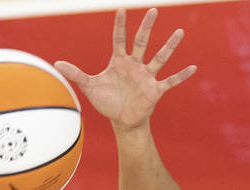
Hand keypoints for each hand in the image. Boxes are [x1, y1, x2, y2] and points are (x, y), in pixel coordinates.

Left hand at [54, 8, 195, 131]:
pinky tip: (193, 67)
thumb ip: (76, 74)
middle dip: (147, 27)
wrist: (122, 120)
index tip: (121, 9)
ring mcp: (146, 76)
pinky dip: (181, 75)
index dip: (119, 25)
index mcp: (119, 61)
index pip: (119, 39)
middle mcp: (135, 65)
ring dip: (169, 46)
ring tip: (179, 32)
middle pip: (142, 42)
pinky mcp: (155, 90)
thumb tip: (56, 64)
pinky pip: (170, 81)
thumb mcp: (90, 87)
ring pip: (159, 58)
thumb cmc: (107, 101)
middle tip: (153, 10)